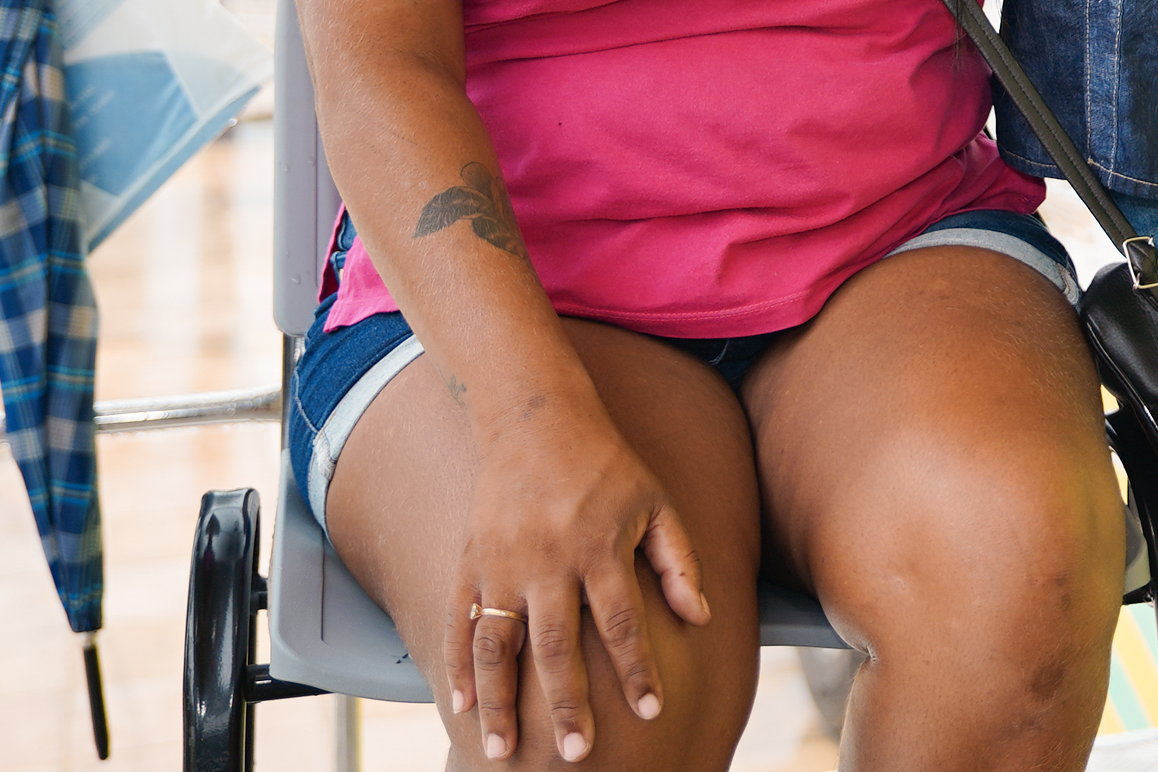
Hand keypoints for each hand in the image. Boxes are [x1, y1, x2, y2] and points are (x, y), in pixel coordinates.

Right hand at [446, 399, 710, 761]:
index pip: (623, 623)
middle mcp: (549, 559)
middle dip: (566, 703)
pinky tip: (459, 707)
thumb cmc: (606, 464)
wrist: (535, 417)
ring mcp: (503, 562)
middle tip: (575, 753)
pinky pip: (458, 621)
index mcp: (600, 547)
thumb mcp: (655, 502)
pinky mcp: (470, 560)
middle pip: (557, 645)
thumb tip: (702, 618)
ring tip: (501, 750)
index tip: (651, 712)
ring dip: (498, 700)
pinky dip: (455, 665)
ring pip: (497, 644)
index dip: (638, 670)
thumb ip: (678, 561)